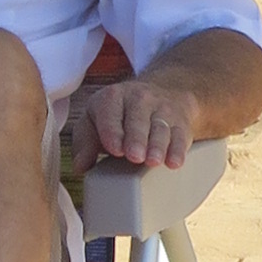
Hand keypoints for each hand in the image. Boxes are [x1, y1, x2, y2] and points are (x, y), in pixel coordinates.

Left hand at [66, 71, 196, 172]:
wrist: (159, 95)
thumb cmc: (119, 115)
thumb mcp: (96, 120)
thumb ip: (85, 142)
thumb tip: (80, 166)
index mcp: (112, 97)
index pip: (111, 114)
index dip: (112, 131)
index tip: (114, 148)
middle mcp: (139, 99)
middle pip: (138, 120)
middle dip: (136, 138)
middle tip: (134, 156)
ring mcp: (162, 109)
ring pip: (160, 127)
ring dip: (158, 145)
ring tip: (153, 161)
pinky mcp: (180, 122)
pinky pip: (181, 135)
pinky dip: (179, 150)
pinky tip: (174, 162)